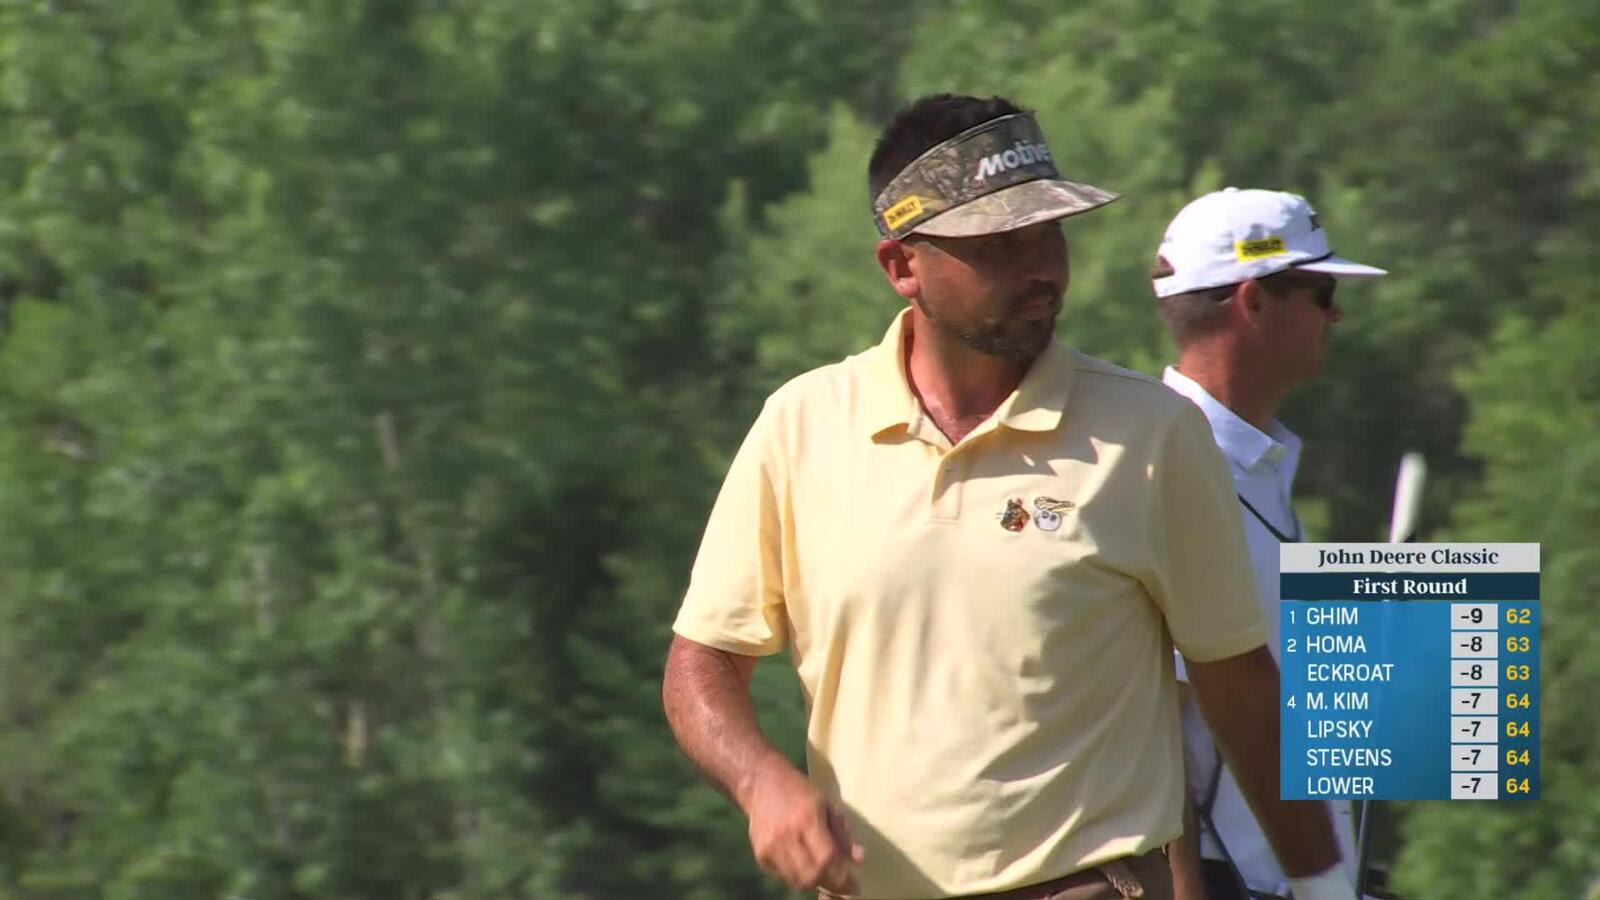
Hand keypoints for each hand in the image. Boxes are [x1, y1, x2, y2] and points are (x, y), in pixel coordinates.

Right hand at [738, 751, 864, 895]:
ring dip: (816, 884)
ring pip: (797, 881)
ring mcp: (770, 848)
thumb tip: (859, 860)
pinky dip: (799, 879)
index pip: (827, 859)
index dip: (843, 878)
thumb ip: (842, 834)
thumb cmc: (798, 790)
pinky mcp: (760, 855)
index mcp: (807, 819)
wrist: (760, 783)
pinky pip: (784, 877)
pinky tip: (807, 870)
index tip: (854, 887)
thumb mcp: (826, 805)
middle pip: (812, 875)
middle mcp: (787, 836)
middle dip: (831, 885)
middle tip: (843, 886)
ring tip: (826, 878)